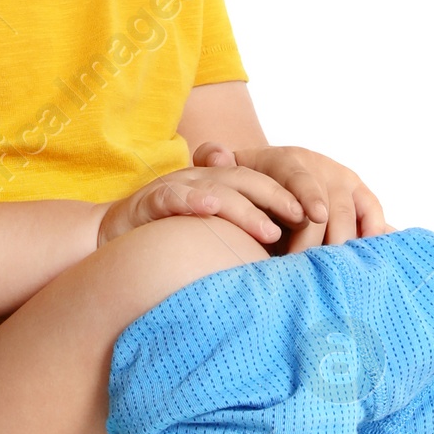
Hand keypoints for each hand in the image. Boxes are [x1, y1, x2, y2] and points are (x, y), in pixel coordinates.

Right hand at [96, 161, 310, 250]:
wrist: (113, 233)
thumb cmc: (171, 236)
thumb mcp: (214, 233)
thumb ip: (246, 234)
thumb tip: (289, 254)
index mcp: (222, 184)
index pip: (264, 181)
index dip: (291, 194)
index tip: (320, 216)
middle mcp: (203, 178)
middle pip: (249, 179)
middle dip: (280, 198)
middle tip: (306, 218)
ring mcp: (178, 186)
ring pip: (218, 188)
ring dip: (246, 208)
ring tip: (270, 229)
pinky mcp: (151, 200)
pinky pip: (175, 197)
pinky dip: (193, 200)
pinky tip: (208, 209)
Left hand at [189, 141, 391, 250]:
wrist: (275, 176)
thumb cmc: (247, 181)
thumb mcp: (229, 167)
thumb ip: (213, 158)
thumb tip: (218, 155)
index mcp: (289, 160)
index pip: (301, 178)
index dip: (309, 196)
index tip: (314, 216)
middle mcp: (323, 169)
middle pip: (329, 206)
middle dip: (321, 239)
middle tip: (309, 270)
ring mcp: (346, 184)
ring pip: (354, 216)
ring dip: (346, 246)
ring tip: (336, 275)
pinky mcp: (363, 199)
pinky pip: (375, 217)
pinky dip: (376, 236)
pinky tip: (372, 260)